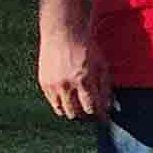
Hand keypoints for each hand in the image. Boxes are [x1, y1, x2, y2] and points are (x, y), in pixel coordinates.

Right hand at [34, 6, 110, 122]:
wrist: (63, 34)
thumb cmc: (87, 48)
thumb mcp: (102, 66)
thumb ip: (105, 87)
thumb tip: (108, 107)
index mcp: (84, 80)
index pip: (92, 108)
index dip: (99, 116)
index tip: (103, 119)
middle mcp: (66, 85)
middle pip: (77, 113)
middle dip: (87, 116)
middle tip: (92, 113)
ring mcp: (53, 85)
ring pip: (63, 111)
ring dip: (73, 113)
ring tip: (81, 109)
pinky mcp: (43, 83)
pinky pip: (53, 103)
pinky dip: (62, 105)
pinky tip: (69, 101)